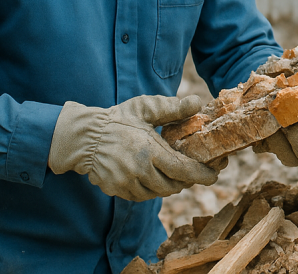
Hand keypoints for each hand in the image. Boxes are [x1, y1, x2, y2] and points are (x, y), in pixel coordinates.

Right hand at [48, 94, 218, 200]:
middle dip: (187, 180)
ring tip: (175, 173)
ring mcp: (127, 183)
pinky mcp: (117, 190)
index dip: (202, 175)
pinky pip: (142, 195)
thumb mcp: (144, 108)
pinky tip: (154, 176)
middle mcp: (140, 171)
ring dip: (170, 185)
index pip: (184, 170)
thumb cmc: (117, 120)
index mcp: (150, 151)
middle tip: (195, 171)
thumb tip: (197, 102)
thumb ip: (172, 108)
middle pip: (174, 185)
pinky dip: (152, 189)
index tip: (215, 174)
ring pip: (158, 193)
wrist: (83, 137)